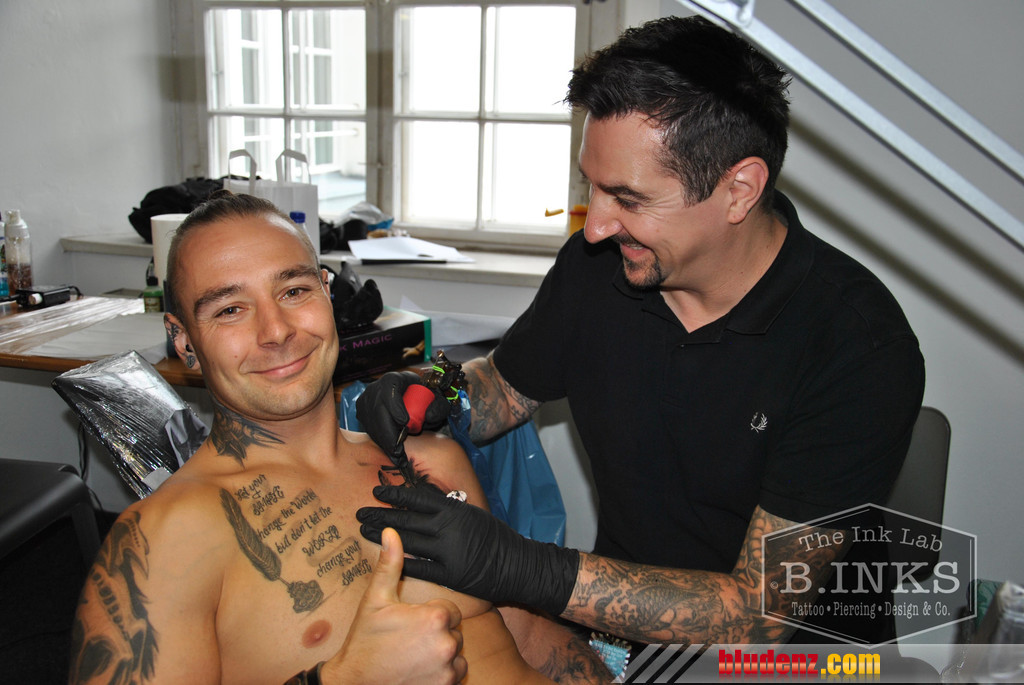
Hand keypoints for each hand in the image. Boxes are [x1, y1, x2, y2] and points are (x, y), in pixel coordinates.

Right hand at [320, 528, 465, 684]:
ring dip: (441, 654)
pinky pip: (456, 674)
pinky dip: (442, 673)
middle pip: (453, 631)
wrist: (355, 684)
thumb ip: (389, 564)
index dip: (429, 614)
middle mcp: (447, 643)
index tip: (410, 622)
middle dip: (435, 634)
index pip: (449, 610)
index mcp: (435, 617)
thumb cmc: (365, 640)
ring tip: (413, 655)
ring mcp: (448, 670)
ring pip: (456, 654)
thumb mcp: (376, 599)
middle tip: (408, 640)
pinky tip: (420, 671)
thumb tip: (391, 531)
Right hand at [355, 372, 450, 462]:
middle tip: (399, 450)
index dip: (395, 407)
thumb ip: (438, 406)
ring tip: (398, 457)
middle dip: (388, 433)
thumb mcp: (435, 398)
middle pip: (377, 411)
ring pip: (371, 423)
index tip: (404, 422)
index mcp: (393, 379)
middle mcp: (375, 388)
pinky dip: (381, 443)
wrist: (408, 397)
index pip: (390, 391)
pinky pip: (369, 430)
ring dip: (384, 442)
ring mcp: (365, 401)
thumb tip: (429, 417)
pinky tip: (392, 453)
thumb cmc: (421, 397)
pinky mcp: (361, 413)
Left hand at [357, 486, 579, 615]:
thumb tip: (423, 497)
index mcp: (454, 510)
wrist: (517, 564)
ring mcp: (448, 552)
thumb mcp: (473, 514)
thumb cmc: (495, 537)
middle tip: (360, 513)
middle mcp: (448, 528)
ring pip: (407, 543)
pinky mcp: (450, 575)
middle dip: (379, 516)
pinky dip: (402, 562)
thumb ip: (448, 508)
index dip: (394, 494)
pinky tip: (385, 558)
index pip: (416, 498)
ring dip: (382, 537)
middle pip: (406, 520)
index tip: (376, 492)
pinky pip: (420, 568)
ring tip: (364, 531)